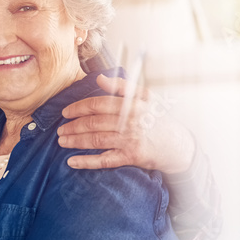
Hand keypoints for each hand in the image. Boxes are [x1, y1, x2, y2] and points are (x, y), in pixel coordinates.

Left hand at [58, 73, 194, 173]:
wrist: (179, 146)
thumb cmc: (158, 120)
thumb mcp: (146, 98)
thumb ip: (122, 87)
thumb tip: (100, 78)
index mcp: (131, 105)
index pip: (98, 104)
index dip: (79, 108)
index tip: (65, 112)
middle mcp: (129, 122)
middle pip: (93, 123)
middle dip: (73, 126)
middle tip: (60, 130)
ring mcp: (129, 140)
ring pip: (96, 140)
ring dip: (75, 141)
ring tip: (62, 141)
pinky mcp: (131, 157)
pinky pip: (104, 160)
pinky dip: (87, 162)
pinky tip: (72, 161)